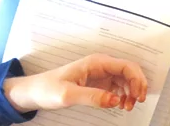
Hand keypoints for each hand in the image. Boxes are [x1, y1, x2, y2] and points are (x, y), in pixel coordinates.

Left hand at [3, 54, 147, 113]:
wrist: (32, 92)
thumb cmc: (47, 89)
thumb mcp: (68, 95)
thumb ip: (93, 97)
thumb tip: (116, 100)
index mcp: (96, 62)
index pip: (126, 66)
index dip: (136, 80)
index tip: (138, 96)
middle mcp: (101, 65)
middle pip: (129, 71)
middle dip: (137, 85)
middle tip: (137, 102)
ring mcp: (100, 73)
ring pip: (125, 78)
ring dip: (131, 91)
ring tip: (128, 106)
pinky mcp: (97, 82)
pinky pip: (117, 86)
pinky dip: (123, 94)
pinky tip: (120, 104)